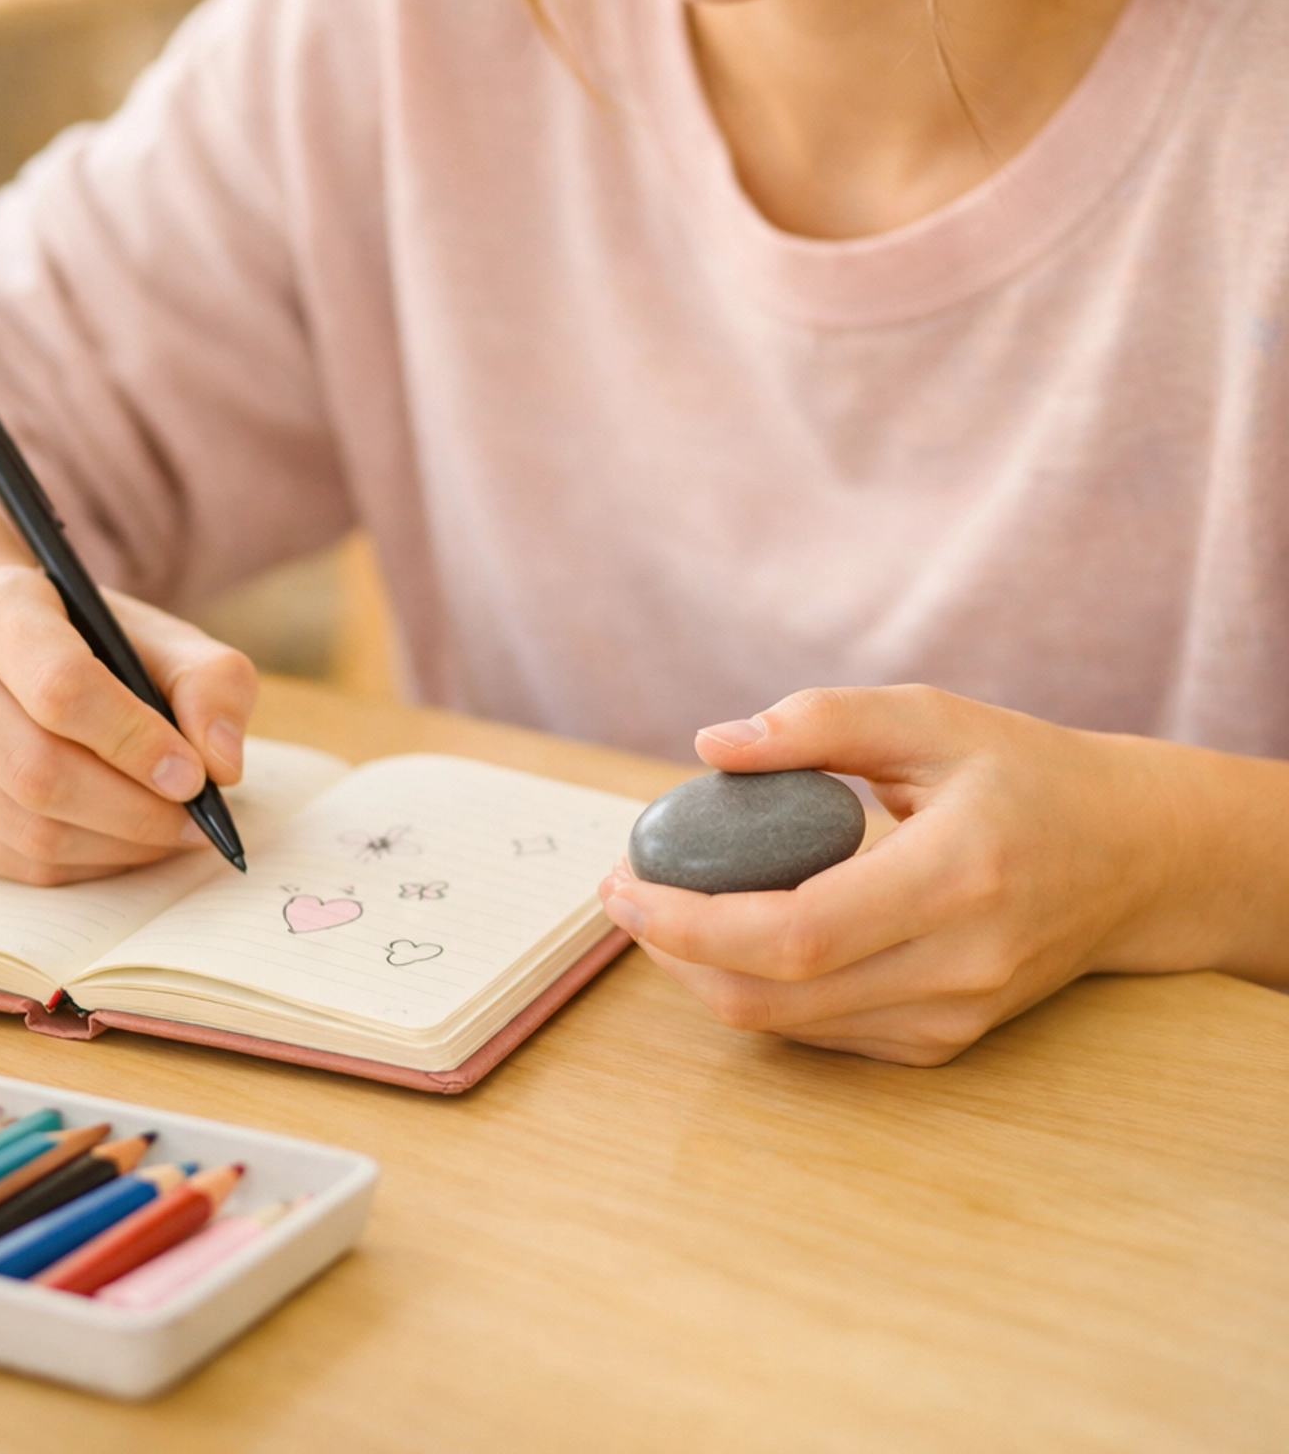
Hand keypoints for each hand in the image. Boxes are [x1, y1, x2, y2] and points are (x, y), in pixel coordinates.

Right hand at [0, 564, 257, 883]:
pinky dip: (86, 866)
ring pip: (25, 828)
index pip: (59, 686)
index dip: (133, 740)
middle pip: (36, 768)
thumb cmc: (96, 646)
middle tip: (194, 819)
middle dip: (132, 807)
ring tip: (172, 831)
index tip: (194, 774)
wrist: (9, 658)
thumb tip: (221, 761)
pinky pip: (14, 864)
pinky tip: (126, 843)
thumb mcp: (163, 638)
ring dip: (116, 845)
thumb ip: (210, 682)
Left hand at [598, 684, 1210, 1065]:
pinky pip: (824, 1032)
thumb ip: (821, 722)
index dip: (691, 921)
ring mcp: (955, 1017)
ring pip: (789, 1026)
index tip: (625, 879)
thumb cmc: (1025, 773)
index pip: (794, 933)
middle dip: (675, 953)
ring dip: (705, 976)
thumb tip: (712, 746)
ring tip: (663, 906)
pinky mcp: (945, 1041)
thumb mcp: (931, 716)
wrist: (1133, 858)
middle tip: (624, 891)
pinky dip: (759, 991)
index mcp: (956, 876)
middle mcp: (958, 965)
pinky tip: (730, 935)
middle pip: (776, 996)